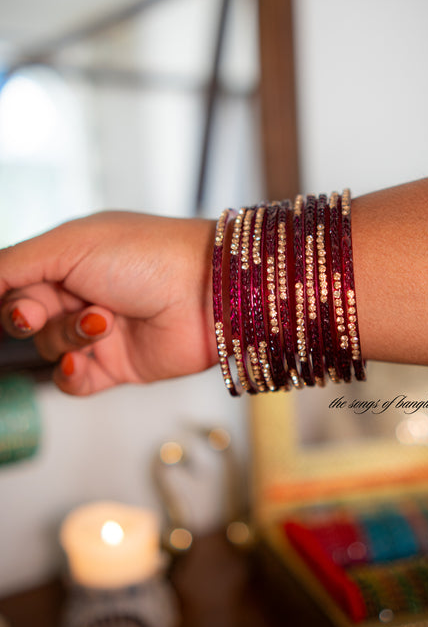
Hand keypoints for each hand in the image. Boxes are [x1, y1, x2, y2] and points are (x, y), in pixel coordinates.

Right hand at [0, 212, 217, 394]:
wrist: (208, 293)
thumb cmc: (147, 256)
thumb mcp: (71, 246)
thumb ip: (14, 264)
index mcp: (71, 256)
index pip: (16, 278)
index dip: (5, 293)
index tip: (13, 309)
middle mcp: (83, 291)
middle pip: (25, 315)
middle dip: (26, 317)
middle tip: (34, 315)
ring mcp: (100, 330)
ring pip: (50, 347)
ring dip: (66, 336)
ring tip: (102, 322)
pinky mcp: (118, 365)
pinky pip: (74, 381)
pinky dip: (71, 374)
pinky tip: (83, 362)